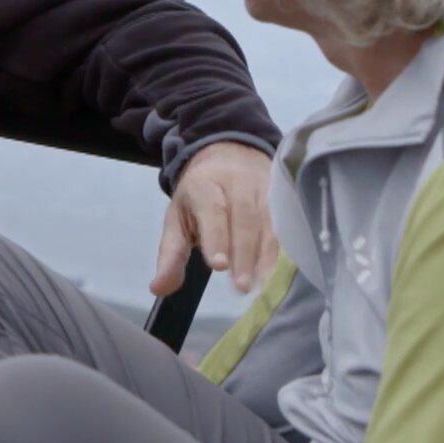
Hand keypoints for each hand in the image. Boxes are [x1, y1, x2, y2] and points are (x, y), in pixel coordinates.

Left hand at [150, 140, 277, 295]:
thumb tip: (158, 288)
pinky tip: (280, 272)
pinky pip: (285, 223)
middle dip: (243, 254)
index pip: (212, 211)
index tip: (219, 265)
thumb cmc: (200, 195)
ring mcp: (264, 187)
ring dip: (266, 255)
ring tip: (261, 284)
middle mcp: (237, 182)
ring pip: (268, 222)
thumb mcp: (178, 218)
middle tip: (241, 287)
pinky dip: (283, 248)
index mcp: (204, 185)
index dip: (217, 237)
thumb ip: (171, 254)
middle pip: (244, 218)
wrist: (230, 154)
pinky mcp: (283, 195)